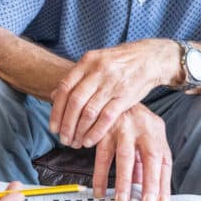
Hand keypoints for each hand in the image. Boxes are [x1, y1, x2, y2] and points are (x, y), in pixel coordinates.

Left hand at [49, 39, 179, 148]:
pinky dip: (96, 131)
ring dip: (79, 130)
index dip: (56, 110)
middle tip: (63, 138)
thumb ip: (76, 78)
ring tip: (75, 142)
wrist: (148, 58)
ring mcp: (111, 84)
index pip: (64, 88)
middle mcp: (97, 72)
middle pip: (75, 102)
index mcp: (87, 62)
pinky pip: (106, 117)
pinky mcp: (125, 96)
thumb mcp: (95, 62)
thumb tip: (53, 95)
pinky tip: (89, 141)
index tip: (53, 127)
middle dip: (66, 124)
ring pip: (89, 111)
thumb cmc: (118, 62)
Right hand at [92, 104, 170, 200]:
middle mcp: (141, 127)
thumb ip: (145, 159)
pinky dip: (100, 175)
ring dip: (124, 180)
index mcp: (155, 130)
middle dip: (150, 182)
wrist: (109, 93)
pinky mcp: (103, 129)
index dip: (163, 182)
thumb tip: (144, 187)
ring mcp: (122, 127)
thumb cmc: (129, 118)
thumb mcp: (143, 134)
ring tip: (122, 199)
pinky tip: (100, 189)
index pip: (164, 159)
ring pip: (125, 156)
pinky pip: (101, 155)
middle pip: (150, 156)